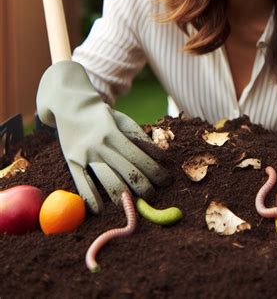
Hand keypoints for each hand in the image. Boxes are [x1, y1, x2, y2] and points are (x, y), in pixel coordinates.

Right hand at [37, 61, 171, 213]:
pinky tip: (101, 209)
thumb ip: (140, 138)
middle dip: (144, 187)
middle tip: (153, 196)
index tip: (166, 180)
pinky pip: (82, 185)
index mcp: (114, 133)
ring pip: (107, 181)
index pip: (139, 157)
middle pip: (127, 172)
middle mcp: (100, 145)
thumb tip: (160, 156)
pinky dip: (91, 199)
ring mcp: (84, 155)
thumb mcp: (124, 120)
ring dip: (123, 196)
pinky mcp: (71, 162)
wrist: (71, 106)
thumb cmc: (104, 116)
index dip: (154, 171)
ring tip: (133, 203)